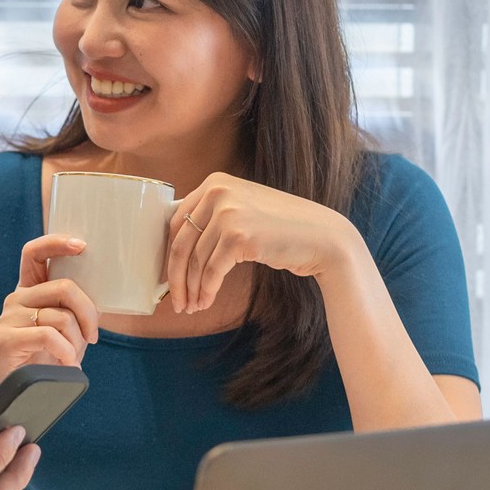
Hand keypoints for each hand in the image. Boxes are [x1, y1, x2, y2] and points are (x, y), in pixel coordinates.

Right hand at [0, 234, 100, 383]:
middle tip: (93, 336)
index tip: (82, 246)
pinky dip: (66, 353)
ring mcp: (8, 318)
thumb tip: (109, 288)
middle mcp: (16, 298)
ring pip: (61, 315)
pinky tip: (66, 366)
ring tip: (73, 357)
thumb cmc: (49, 359)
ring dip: (77, 340)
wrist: (22, 394)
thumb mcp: (68, 328)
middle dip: (88, 313)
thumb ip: (77, 307)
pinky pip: (50, 337)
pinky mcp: (6, 339)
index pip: (34, 252)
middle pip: (63, 287)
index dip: (56, 243)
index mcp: (29, 290)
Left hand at [166, 173, 361, 312]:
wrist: (322, 237)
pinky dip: (206, 290)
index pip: (177, 222)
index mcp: (214, 183)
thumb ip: (212, 217)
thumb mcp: (242, 209)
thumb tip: (175, 250)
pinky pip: (211, 271)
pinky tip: (206, 302)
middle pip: (181, 243)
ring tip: (193, 306)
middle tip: (176, 300)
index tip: (168, 275)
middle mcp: (217, 192)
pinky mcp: (239, 237)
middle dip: (175, 277)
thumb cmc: (280, 229)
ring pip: (195, 261)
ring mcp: (228, 214)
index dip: (169, 253)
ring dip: (191, 289)